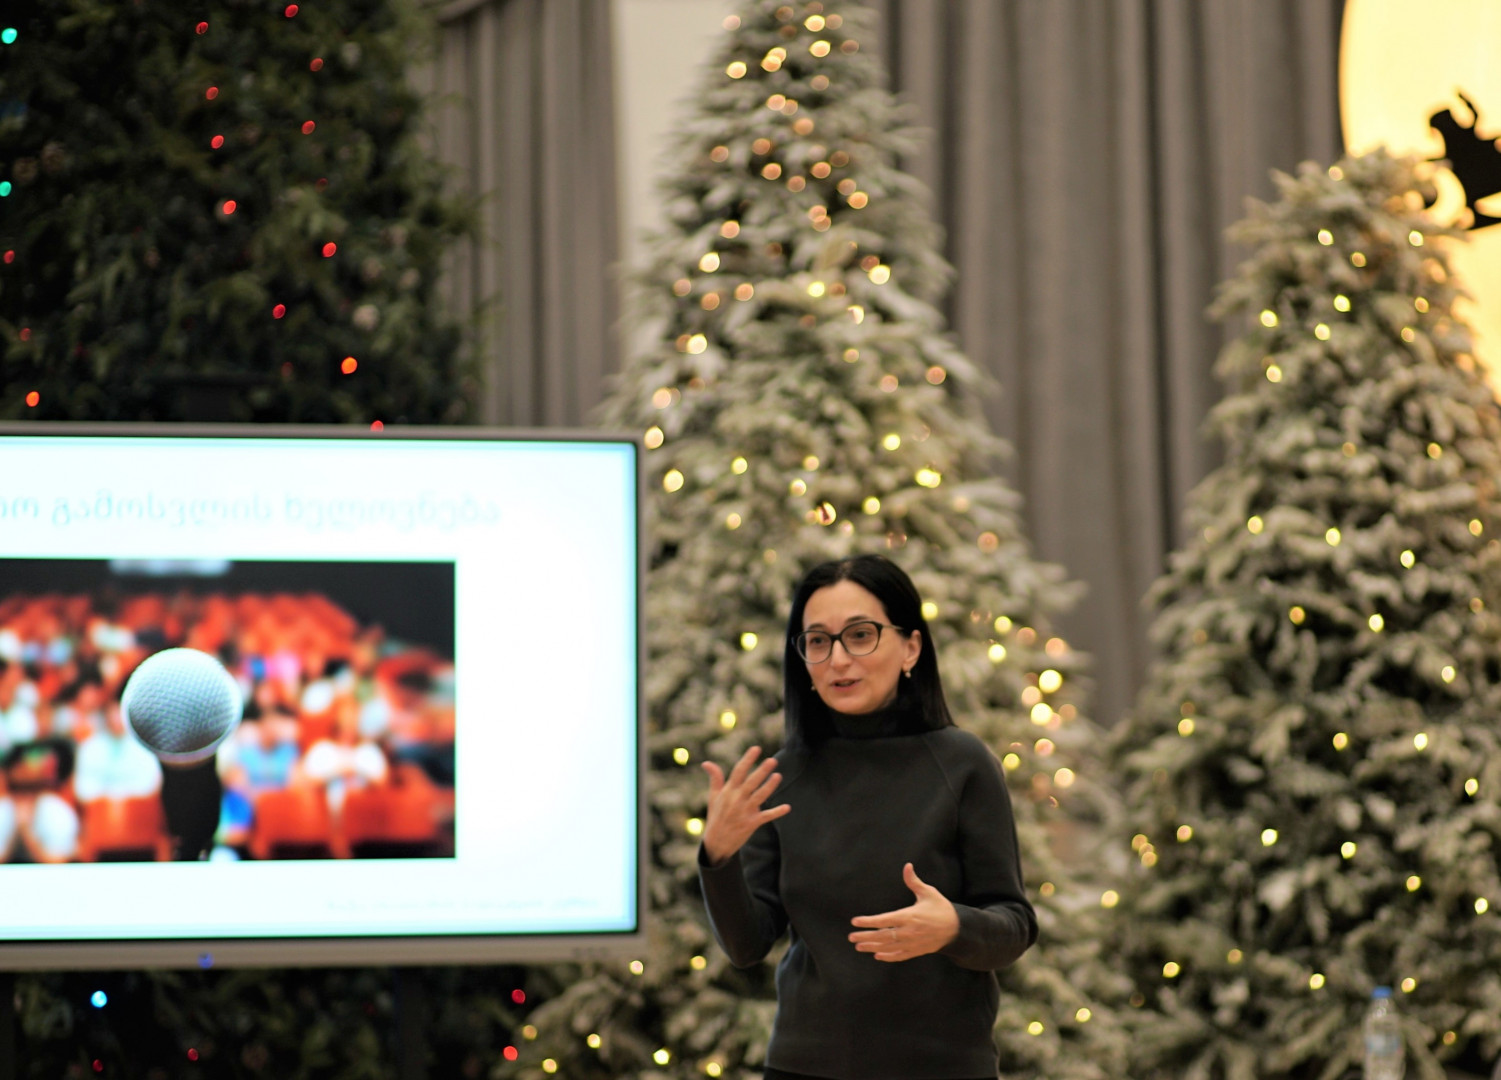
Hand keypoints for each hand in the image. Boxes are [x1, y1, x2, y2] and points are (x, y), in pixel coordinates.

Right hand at [701, 746, 790, 865]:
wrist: (716, 843)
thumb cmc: (716, 817)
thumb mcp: (713, 797)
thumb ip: (714, 779)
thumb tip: (706, 763)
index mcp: (728, 791)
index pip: (738, 772)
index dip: (747, 759)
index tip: (756, 748)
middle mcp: (736, 800)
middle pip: (751, 782)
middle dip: (761, 771)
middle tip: (772, 760)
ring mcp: (745, 812)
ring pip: (759, 796)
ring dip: (769, 786)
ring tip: (778, 775)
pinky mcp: (752, 823)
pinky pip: (766, 816)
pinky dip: (777, 812)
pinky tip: (787, 807)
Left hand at [849, 863, 959, 961]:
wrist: (957, 929)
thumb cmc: (941, 908)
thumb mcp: (928, 892)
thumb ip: (914, 881)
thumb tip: (907, 866)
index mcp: (909, 916)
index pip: (884, 920)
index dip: (869, 922)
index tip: (855, 922)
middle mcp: (909, 931)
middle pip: (883, 936)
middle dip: (866, 937)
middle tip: (851, 937)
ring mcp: (912, 943)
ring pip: (889, 947)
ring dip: (873, 947)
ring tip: (859, 946)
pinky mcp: (917, 951)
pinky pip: (899, 955)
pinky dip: (888, 956)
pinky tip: (878, 956)